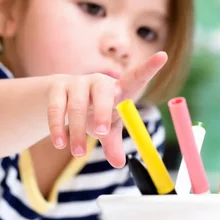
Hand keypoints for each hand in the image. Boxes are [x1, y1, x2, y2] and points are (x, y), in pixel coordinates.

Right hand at [47, 51, 167, 167]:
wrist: (60, 98)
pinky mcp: (57, 88)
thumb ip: (113, 143)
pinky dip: (57, 127)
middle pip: (103, 94)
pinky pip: (57, 109)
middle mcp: (98, 82)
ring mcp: (76, 83)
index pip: (135, 78)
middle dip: (103, 113)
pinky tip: (60, 143)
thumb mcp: (106, 127)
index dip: (148, 68)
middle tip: (103, 133)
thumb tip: (119, 163)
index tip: (163, 56)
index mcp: (116, 89)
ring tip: (79, 153)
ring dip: (77, 131)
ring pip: (76, 106)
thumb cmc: (92, 112)